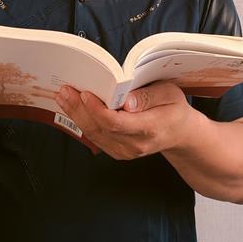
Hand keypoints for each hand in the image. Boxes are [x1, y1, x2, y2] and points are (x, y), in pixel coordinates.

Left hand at [54, 81, 199, 159]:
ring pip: (94, 134)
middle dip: (80, 109)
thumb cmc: (173, 109)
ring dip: (76, 114)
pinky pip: (95, 136)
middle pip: (100, 128)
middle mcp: (134, 145)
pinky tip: (72, 107)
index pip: (116, 123)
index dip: (97, 109)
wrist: (178, 132)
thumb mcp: (170, 94)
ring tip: (63, 96)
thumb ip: (149, 96)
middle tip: (65, 90)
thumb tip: (128, 101)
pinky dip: (82, 121)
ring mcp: (124, 151)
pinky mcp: (116, 150)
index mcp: (149, 129)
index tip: (85, 93)